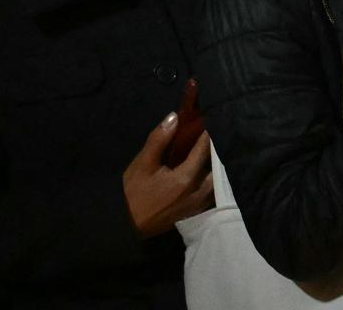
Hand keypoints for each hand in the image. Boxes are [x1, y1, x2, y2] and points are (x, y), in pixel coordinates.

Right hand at [123, 113, 212, 238]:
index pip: (204, 149)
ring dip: (214, 167)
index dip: (207, 133)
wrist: (126, 227)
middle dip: (214, 151)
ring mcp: (199, 205)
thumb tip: (175, 117)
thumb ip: (160, 139)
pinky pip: (211, 193)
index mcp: (186, 178)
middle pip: (216, 166)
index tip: (208, 121)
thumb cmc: (132, 193)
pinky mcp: (196, 213)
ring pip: (216, 181)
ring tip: (207, 154)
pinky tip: (203, 173)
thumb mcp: (142, 164)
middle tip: (209, 138)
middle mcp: (198, 192)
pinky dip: (211, 181)